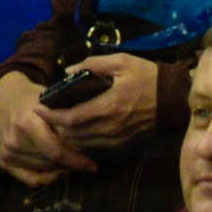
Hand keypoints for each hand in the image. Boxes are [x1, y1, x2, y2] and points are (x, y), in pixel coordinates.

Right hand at [0, 71, 96, 187]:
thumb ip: (65, 119)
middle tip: (86, 163)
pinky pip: (32, 180)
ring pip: (44, 171)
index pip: (56, 151)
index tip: (93, 164)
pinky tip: (58, 172)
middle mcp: (15, 140)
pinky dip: (47, 179)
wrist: (4, 98)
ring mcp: (8, 152)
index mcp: (27, 122)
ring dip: (61, 169)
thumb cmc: (32, 97)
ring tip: (73, 163)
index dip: (76, 161)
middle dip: (72, 165)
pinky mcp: (4, 161)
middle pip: (51, 163)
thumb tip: (90, 138)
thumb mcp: (50, 100)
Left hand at [43, 52, 160, 152]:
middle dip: (56, 127)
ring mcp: (118, 139)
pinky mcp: (124, 145)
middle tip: (44, 116)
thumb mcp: (121, 62)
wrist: (174, 98)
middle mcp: (111, 128)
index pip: (71, 118)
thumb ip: (92, 64)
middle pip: (73, 135)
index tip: (38, 108)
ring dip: (67, 137)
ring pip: (83, 145)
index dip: (52, 115)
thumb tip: (68, 71)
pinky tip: (76, 133)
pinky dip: (82, 142)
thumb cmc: (146, 76)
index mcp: (108, 106)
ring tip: (56, 124)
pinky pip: (96, 148)